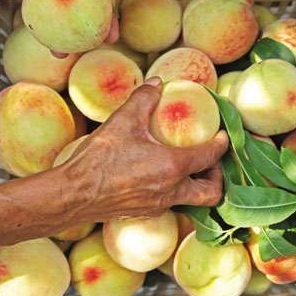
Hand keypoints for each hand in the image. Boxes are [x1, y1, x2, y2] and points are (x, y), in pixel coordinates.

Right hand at [62, 77, 229, 220]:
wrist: (72, 195)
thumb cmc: (98, 158)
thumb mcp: (122, 120)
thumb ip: (143, 99)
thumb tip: (156, 83)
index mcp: (173, 167)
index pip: (210, 156)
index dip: (222, 144)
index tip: (223, 134)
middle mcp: (172, 191)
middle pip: (212, 191)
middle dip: (217, 175)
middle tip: (210, 159)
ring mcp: (159, 205)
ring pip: (192, 200)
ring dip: (197, 184)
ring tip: (188, 166)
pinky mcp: (145, 212)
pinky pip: (171, 203)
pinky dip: (175, 190)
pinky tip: (160, 175)